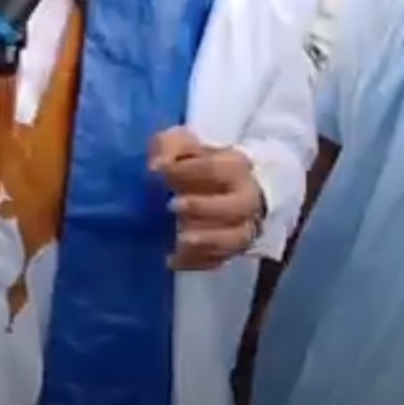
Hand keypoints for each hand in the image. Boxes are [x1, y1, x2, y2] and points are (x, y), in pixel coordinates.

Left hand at [149, 126, 265, 270]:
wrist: (210, 185)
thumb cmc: (192, 161)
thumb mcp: (179, 143)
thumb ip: (168, 147)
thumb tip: (156, 167)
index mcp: (235, 166)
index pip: (216, 169)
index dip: (187, 171)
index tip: (160, 173)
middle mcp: (247, 198)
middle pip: (236, 207)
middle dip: (204, 207)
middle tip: (172, 206)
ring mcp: (243, 227)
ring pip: (236, 239)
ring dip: (207, 241)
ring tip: (179, 240)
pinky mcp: (231, 250)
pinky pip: (220, 261)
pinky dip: (197, 262)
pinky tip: (173, 259)